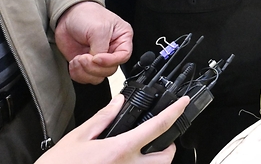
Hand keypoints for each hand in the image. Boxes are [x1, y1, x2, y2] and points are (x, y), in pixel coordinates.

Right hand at [36, 94, 187, 163]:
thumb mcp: (78, 138)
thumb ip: (102, 118)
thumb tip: (118, 102)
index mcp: (119, 150)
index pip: (157, 127)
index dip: (174, 112)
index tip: (182, 103)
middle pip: (165, 158)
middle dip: (168, 147)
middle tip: (161, 139)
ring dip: (156, 161)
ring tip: (144, 153)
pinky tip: (127, 162)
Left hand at [54, 2, 132, 84]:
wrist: (68, 16)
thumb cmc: (87, 15)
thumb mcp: (99, 28)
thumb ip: (101, 47)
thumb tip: (98, 62)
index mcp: (122, 39)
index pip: (124, 56)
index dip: (110, 61)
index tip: (97, 58)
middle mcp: (112, 50)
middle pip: (110, 70)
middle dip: (94, 67)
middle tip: (84, 57)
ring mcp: (98, 59)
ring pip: (98, 76)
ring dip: (84, 71)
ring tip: (78, 59)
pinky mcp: (86, 64)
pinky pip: (85, 77)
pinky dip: (77, 73)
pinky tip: (74, 62)